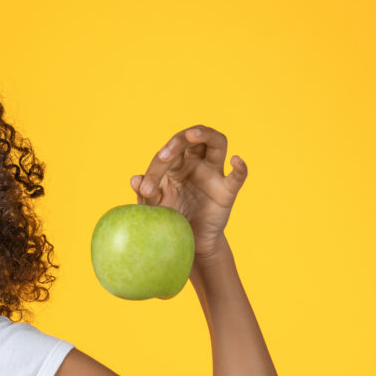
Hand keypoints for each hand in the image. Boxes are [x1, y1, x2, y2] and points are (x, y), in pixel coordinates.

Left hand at [130, 125, 247, 258]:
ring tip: (192, 134)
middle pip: (190, 140)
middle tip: (163, 156)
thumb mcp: (156, 207)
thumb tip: (135, 179)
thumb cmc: (170, 218)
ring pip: (216, 143)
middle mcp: (195, 163)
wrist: (189, 241)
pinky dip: (240, 167)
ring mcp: (213, 174)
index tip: (146, 190)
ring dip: (205, 135)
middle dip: (175, 143)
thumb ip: (147, 193)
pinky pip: (238, 176)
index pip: (166, 155)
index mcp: (174, 164)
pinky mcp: (227, 191)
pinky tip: (235, 160)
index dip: (155, 169)